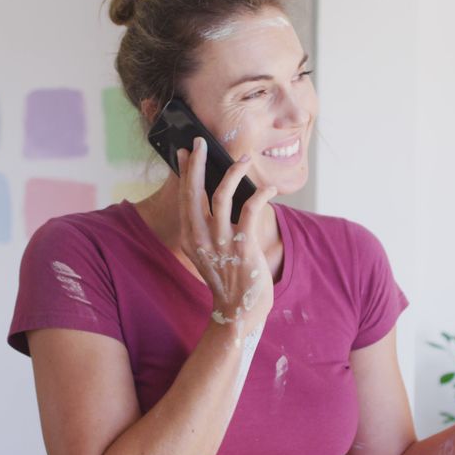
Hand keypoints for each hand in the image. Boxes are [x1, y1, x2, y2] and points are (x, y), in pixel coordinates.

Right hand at [176, 137, 277, 338]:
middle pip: (195, 191)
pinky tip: (269, 188)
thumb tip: (212, 200)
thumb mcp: (207, 253)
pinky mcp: (243, 246)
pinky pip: (251, 209)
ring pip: (222, 195)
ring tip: (245, 160)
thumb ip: (206, 229)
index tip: (188, 152)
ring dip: (234, 173)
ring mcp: (221, 243)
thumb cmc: (228, 279)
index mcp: (190, 238)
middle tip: (203, 142)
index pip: (185, 197)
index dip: (186, 171)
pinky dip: (260, 194)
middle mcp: (201, 238)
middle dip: (199, 163)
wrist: (238, 312)